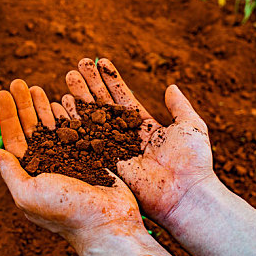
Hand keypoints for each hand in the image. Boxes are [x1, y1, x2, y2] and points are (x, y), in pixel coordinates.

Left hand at [0, 80, 145, 248]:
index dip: (7, 116)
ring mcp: (68, 160)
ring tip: (35, 87)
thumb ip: (12, 173)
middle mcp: (47, 166)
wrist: (108, 221)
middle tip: (18, 82)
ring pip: (52, 127)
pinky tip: (59, 101)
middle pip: (31, 129)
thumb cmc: (66, 211)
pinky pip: (74, 131)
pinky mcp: (88, 157)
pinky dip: (66, 116)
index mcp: (29, 175)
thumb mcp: (28, 195)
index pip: (14, 140)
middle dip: (23, 105)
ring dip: (42, 107)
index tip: (2, 93)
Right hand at [61, 58, 213, 223]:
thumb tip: (171, 86)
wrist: (183, 193)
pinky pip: (86, 141)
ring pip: (92, 119)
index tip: (99, 62)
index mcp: (144, 127)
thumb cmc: (191, 160)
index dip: (111, 80)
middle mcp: (125, 137)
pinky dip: (74, 122)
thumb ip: (178, 106)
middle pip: (104, 106)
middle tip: (78, 65)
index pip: (123, 98)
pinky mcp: (104, 164)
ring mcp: (113, 150)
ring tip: (69, 77)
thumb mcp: (190, 125)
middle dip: (91, 85)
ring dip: (80, 98)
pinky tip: (64, 104)